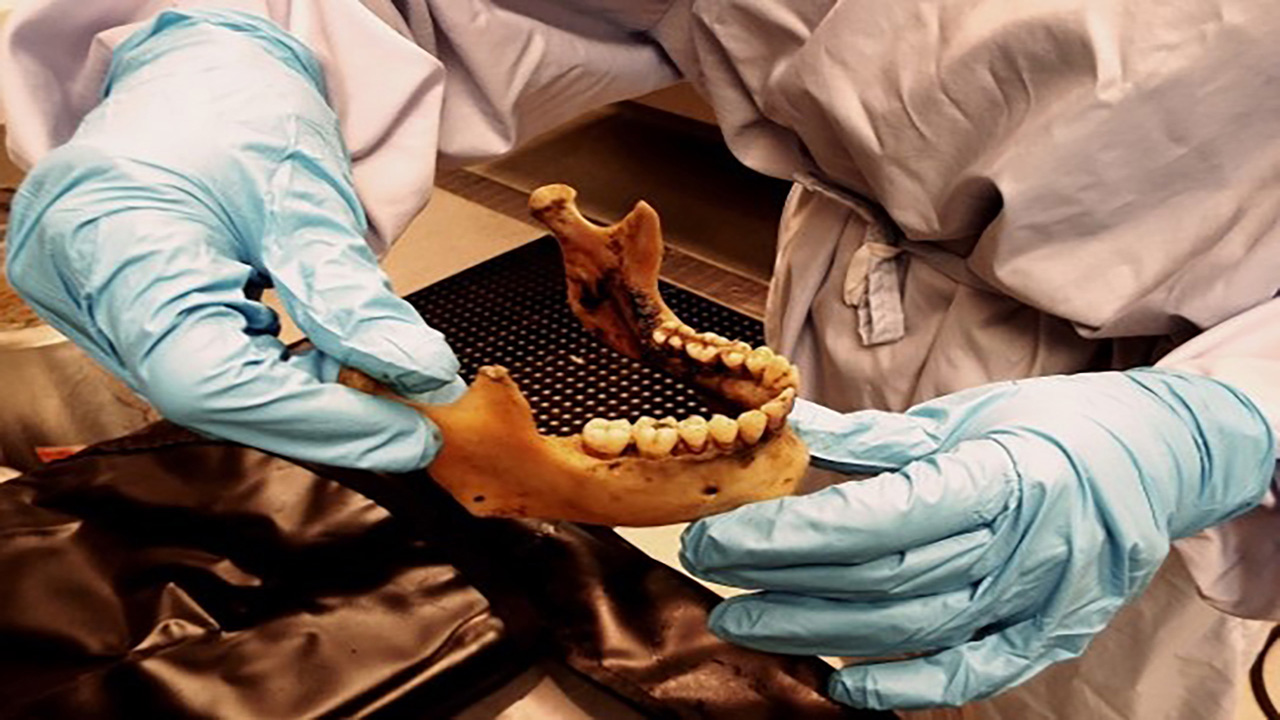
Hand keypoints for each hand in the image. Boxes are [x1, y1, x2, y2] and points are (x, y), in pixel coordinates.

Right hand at [5, 10, 460, 471]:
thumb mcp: (304, 197)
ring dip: (300, 394)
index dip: (318, 421)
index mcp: (108, 243)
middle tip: (408, 419)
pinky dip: (273, 373)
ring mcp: (94, 300)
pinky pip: (203, 365)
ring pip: (209, 390)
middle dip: (319, 413)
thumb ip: (354, 297)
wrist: (198, 68)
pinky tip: (322, 355)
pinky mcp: (124, 307)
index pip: (212, 382)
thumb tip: (422, 375)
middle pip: (208, 396)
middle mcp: (81, 284)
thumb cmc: (234, 105)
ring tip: (370, 368)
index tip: (408, 434)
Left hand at [679, 369, 1275, 708]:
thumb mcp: (965, 415)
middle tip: (708, 575)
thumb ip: (875, 435)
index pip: (874, 518)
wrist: (1156, 458)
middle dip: (780, 582)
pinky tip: (840, 683)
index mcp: (997, 475)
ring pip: (909, 629)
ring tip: (746, 622)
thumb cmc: (1052, 425)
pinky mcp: (1047, 637)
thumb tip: (790, 426)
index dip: (787, 535)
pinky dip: (902, 686)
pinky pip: (969, 674)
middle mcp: (1018, 545)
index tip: (717, 536)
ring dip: (816, 632)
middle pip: (879, 578)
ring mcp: (1036, 601)